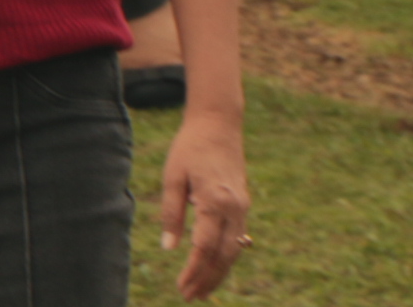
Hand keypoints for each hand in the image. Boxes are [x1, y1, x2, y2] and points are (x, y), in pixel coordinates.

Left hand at [159, 111, 250, 298]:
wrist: (219, 123)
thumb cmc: (190, 147)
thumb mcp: (173, 176)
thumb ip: (171, 213)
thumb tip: (169, 248)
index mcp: (214, 200)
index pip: (205, 247)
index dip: (194, 271)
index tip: (181, 287)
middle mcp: (234, 207)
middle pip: (224, 255)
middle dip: (208, 279)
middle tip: (190, 297)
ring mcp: (242, 206)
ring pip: (234, 250)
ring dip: (219, 272)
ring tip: (202, 291)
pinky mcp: (243, 204)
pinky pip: (237, 237)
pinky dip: (227, 257)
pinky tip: (215, 267)